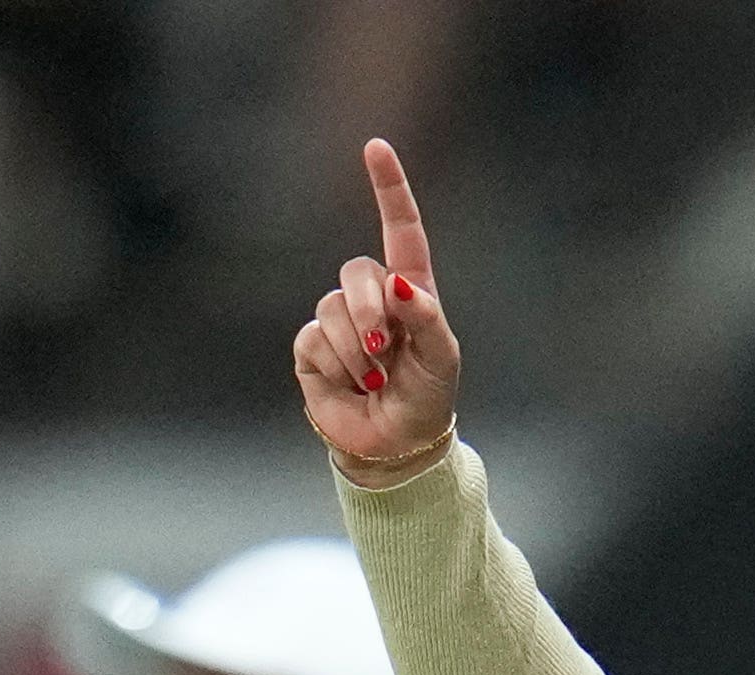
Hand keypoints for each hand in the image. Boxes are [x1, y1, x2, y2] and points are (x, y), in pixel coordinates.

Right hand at [291, 138, 460, 481]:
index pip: (400, 228)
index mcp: (410, 289)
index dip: (388, 187)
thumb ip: (428, 317)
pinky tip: (350, 384)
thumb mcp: (442, 359)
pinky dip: (336, 366)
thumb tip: (399, 284)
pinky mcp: (312, 348)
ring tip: (373, 379)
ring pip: (332, 307)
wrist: (395, 446)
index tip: (375, 147)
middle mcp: (372, 297)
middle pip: (357, 271)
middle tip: (385, 350)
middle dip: (369, 310)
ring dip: (356, 349)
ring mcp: (338, 320)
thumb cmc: (427, 398)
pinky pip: (314, 338)